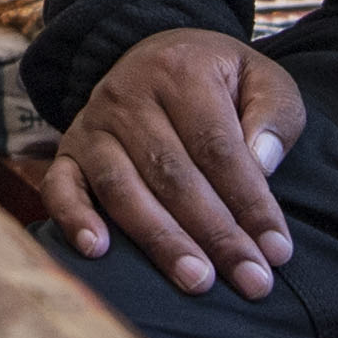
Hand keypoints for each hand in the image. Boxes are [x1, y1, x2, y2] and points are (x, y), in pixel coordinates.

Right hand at [34, 28, 305, 299]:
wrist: (156, 56)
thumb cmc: (217, 80)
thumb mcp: (259, 77)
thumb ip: (273, 115)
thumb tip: (263, 163)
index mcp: (181, 71)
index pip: (217, 147)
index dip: (249, 202)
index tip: (277, 250)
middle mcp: (128, 96)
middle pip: (173, 175)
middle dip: (215, 234)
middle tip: (250, 280)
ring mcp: (92, 125)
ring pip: (123, 189)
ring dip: (161, 240)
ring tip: (197, 281)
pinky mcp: (68, 151)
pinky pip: (60, 187)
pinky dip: (75, 219)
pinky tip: (98, 251)